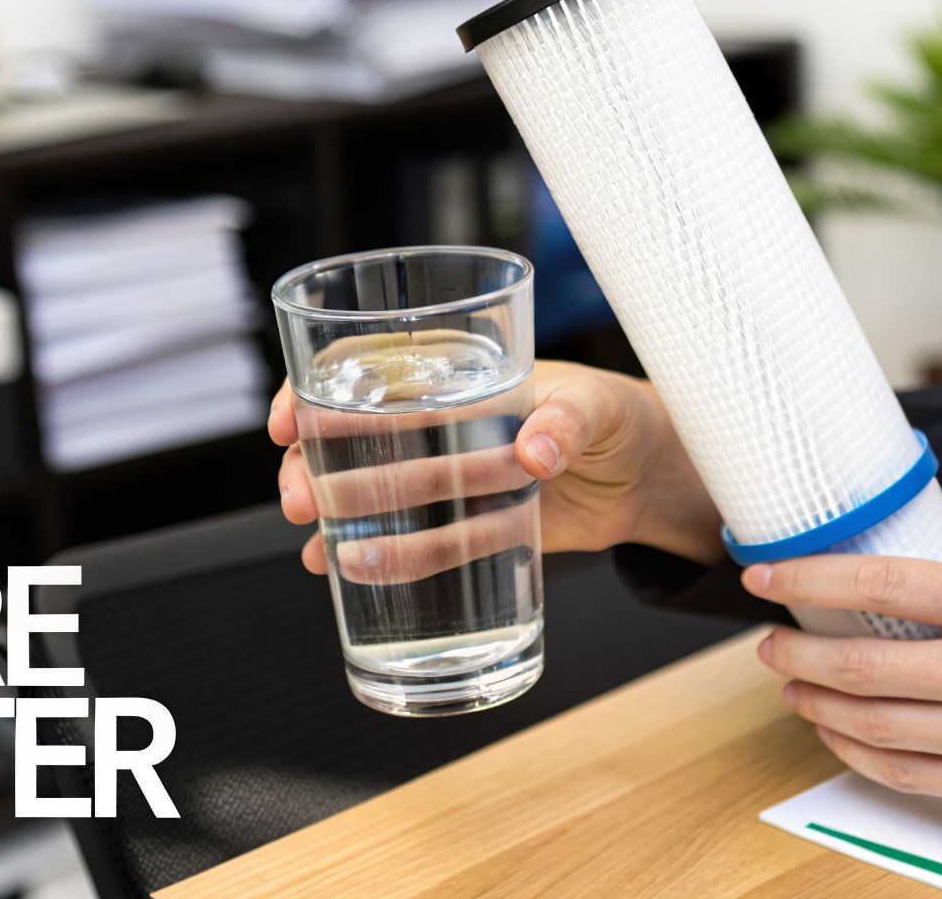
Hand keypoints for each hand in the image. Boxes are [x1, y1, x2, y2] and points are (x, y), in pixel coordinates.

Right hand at [269, 360, 723, 576]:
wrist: (650, 478)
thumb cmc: (621, 417)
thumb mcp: (600, 404)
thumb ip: (570, 419)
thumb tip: (537, 448)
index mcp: (461, 375)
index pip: (370, 368)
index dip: (317, 389)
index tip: (291, 420)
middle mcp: (442, 424)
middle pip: (352, 437)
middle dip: (311, 465)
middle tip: (300, 499)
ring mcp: (451, 477)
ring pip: (372, 491)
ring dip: (334, 514)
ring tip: (314, 544)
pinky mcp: (471, 525)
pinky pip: (413, 540)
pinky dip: (373, 555)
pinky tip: (337, 572)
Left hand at [743, 505, 941, 868]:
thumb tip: (926, 513)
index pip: (883, 584)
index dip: (810, 578)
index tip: (765, 576)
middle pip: (862, 663)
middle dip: (797, 653)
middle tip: (769, 643)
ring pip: (873, 724)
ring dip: (816, 705)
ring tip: (794, 687)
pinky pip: (903, 775)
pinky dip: (855, 752)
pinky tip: (838, 733)